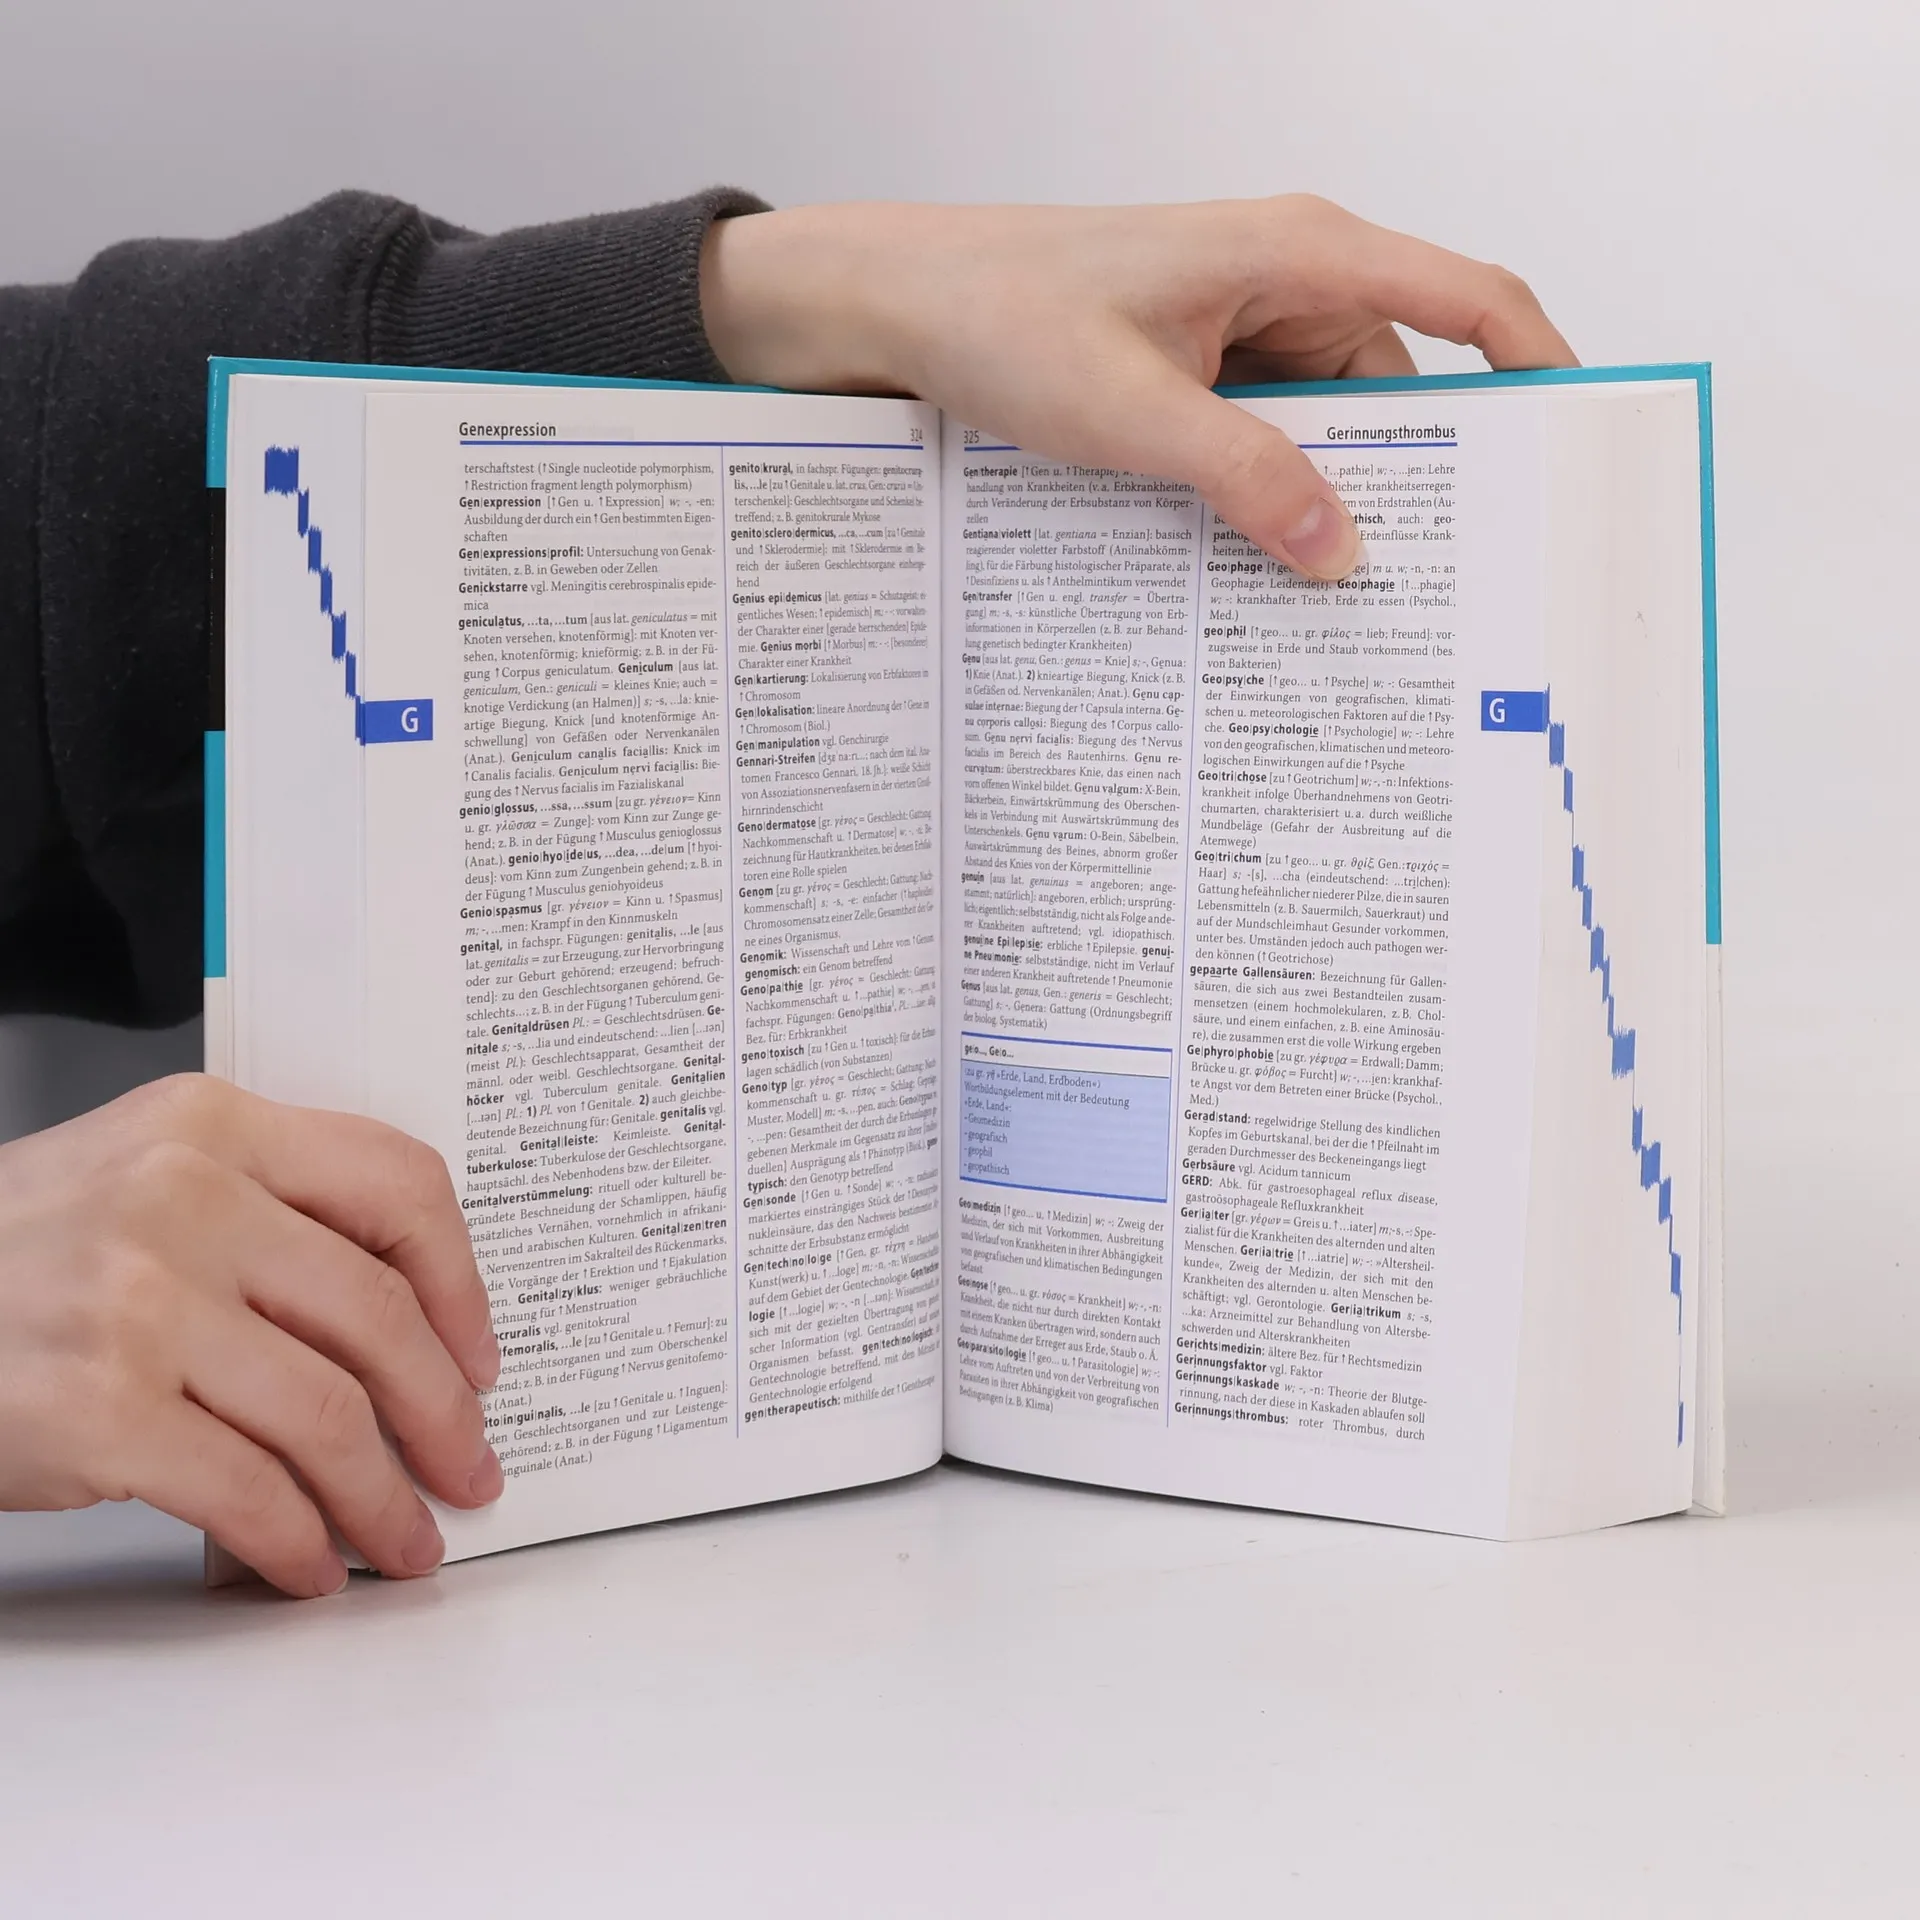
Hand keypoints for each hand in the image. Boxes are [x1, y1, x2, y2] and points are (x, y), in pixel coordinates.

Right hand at [0, 1075, 501, 1596]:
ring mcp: (141, 1303)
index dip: (462, 1284)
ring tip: (406, 1538)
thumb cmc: (19, 1252)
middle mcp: (186, 1198)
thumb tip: (409, 1332)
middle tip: (469, 1466)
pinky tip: (308, 1566)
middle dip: (444, 1413)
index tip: (483, 1354)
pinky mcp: (99, 1408)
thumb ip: (271, 1214)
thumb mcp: (147, 1177)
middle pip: (378, 1315)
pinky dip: (296, 1543)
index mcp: (214, 1124)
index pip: (399, 1183)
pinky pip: (247, 1491)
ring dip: (384, 1498)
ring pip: (328, 1415)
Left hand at [702, 194, 1575, 579]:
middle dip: (1416, 477)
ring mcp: (1241, 328)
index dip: (1539, 367)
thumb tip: (1342, 551)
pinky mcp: (1200, 371)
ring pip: (1328, 427)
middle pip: (1400, 387)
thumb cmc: (1001, 314)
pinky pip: (1267, 437)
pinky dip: (1267, 494)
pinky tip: (1253, 559)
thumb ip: (1244, 477)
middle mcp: (1285, 281)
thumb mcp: (1130, 410)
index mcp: (1298, 253)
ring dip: (1324, 497)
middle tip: (1431, 582)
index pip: (1467, 298)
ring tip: (1325, 591)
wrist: (898, 304)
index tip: (1575, 452)